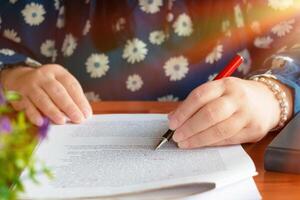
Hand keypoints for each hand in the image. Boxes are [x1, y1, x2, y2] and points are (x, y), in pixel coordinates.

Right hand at [1, 65, 91, 125]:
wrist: (19, 79)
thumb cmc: (47, 85)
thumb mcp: (61, 84)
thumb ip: (72, 96)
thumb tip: (85, 113)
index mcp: (57, 72)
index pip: (71, 85)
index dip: (80, 100)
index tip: (87, 113)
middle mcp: (43, 76)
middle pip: (58, 92)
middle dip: (69, 107)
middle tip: (78, 119)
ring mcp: (30, 85)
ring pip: (42, 99)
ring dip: (53, 111)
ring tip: (62, 121)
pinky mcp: (19, 95)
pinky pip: (27, 106)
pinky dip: (34, 115)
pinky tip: (41, 122)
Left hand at [168, 77, 293, 148]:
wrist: (268, 101)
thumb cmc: (235, 97)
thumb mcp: (218, 91)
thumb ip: (197, 103)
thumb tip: (173, 118)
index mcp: (225, 84)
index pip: (200, 96)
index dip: (183, 111)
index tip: (171, 123)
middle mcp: (237, 97)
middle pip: (210, 114)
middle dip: (189, 127)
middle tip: (176, 136)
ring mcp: (247, 114)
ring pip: (220, 130)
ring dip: (198, 139)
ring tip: (185, 143)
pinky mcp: (254, 130)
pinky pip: (229, 139)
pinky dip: (211, 143)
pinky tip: (200, 144)